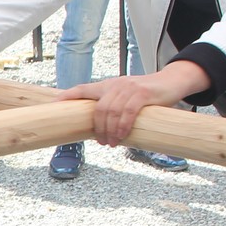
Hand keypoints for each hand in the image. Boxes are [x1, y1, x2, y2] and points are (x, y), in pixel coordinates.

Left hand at [61, 69, 189, 145]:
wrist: (171, 82)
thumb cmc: (147, 95)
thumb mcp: (126, 97)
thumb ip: (113, 108)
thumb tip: (100, 131)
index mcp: (107, 85)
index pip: (82, 88)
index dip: (67, 96)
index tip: (54, 105)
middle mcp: (115, 85)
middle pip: (98, 109)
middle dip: (98, 129)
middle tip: (102, 143)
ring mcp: (128, 88)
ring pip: (111, 112)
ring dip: (110, 132)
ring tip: (112, 143)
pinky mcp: (142, 94)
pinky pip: (127, 112)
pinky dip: (122, 127)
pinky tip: (122, 137)